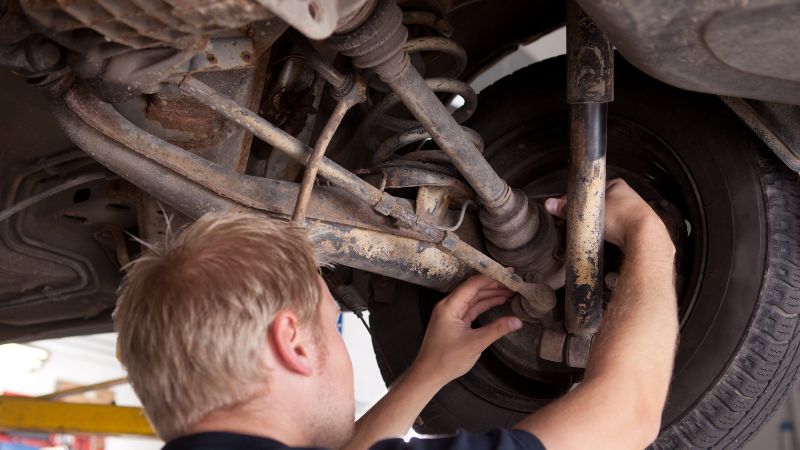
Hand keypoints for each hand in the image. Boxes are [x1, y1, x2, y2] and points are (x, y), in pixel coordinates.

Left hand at [411, 275, 522, 387]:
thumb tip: (517, 321)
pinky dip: (485, 304)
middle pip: (474, 289)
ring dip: (491, 294)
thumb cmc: (447, 359)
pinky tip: (499, 301)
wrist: (429, 374)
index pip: (473, 285)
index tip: (508, 273)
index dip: (491, 277)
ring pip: (474, 298)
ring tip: (511, 291)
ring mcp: (452, 313)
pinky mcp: (455, 322)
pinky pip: (472, 308)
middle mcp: (449, 305)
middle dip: (494, 284)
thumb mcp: (475, 344)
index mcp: (449, 306)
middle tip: (514, 282)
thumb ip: (496, 330)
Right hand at [545, 178, 670, 251]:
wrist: (644, 236)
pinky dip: (609, 233)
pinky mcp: (634, 227)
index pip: (592, 188)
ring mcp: (632, 212)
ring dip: (600, 224)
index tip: (572, 207)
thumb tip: (550, 204)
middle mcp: (627, 195)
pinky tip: (605, 237)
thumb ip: (567, 208)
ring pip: (608, 217)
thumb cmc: (623, 217)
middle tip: (582, 221)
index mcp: (617, 184)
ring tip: (593, 230)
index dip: (580, 198)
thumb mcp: (588, 211)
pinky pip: (616, 228)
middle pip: (599, 203)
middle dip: (590, 212)